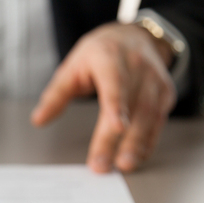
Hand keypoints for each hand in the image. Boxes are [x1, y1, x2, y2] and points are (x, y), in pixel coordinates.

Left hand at [31, 23, 176, 172]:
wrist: (134, 37)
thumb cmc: (100, 53)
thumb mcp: (73, 66)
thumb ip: (56, 94)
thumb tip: (38, 120)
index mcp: (111, 58)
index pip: (115, 84)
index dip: (117, 106)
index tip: (117, 127)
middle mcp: (137, 68)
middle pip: (131, 107)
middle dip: (116, 139)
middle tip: (102, 165)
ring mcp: (154, 82)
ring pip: (149, 116)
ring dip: (136, 144)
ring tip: (123, 165)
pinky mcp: (165, 94)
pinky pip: (158, 122)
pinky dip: (148, 142)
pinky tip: (136, 157)